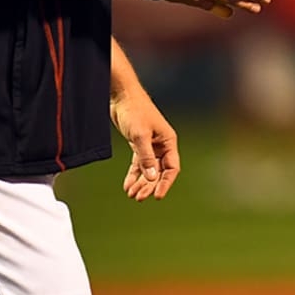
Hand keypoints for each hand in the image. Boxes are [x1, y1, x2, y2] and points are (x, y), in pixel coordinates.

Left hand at [110, 86, 179, 200]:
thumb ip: (146, 157)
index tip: (157, 196)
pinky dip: (133, 174)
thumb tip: (152, 178)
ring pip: (148, 169)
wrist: (121, 97)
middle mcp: (162, 145)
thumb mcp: (140, 136)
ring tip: (132, 194)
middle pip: (159, 171)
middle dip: (150, 185)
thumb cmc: (135, 112)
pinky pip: (138, 164)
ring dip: (141, 182)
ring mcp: (150, 145)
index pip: (172, 167)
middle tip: (139, 198)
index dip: (166, 183)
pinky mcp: (138, 144)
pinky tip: (128, 185)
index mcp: (169, 141)